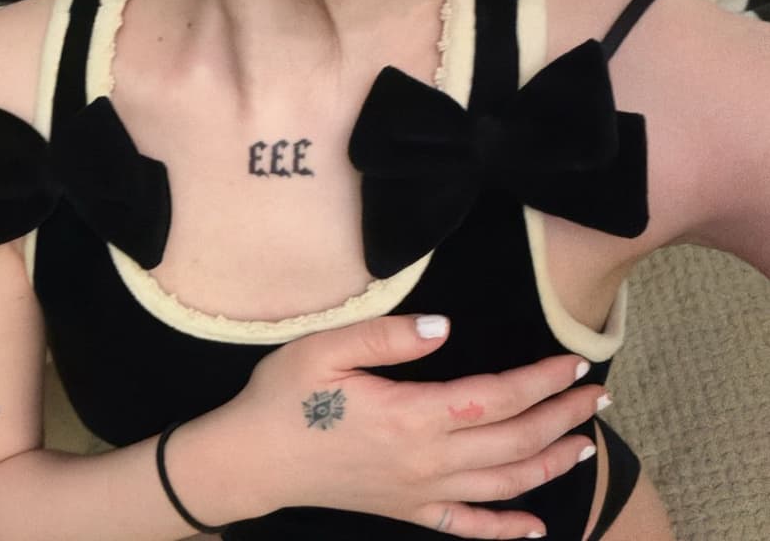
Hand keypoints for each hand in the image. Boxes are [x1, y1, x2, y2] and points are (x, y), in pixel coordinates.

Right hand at [221, 314, 604, 538]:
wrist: (250, 461)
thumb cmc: (282, 399)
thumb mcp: (324, 351)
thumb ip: (387, 337)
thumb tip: (445, 326)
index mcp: (411, 416)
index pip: (496, 398)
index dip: (540, 381)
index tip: (574, 362)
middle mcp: (426, 460)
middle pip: (512, 441)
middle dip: (560, 417)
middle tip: (596, 396)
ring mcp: (418, 491)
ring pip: (502, 485)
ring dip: (548, 465)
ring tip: (583, 444)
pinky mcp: (404, 509)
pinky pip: (466, 526)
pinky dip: (505, 531)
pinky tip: (536, 529)